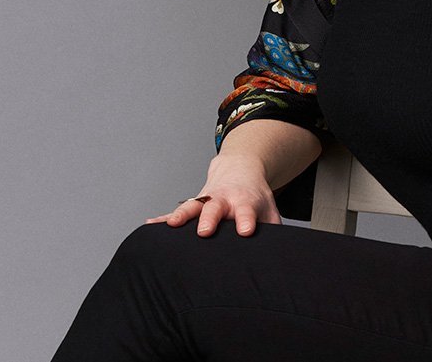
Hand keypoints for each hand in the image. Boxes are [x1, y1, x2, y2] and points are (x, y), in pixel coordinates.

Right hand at [145, 154, 280, 237]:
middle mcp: (223, 200)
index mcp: (244, 202)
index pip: (246, 212)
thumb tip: (282, 261)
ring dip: (181, 215)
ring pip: (191, 207)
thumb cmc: (256, 199)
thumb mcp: (270, 212)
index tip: (245, 231)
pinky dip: (162, 220)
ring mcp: (205, 201)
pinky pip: (173, 213)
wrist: (240, 169)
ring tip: (172, 225)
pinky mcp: (192, 206)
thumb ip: (273, 233)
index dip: (246, 221)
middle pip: (215, 208)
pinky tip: (149, 226)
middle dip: (209, 219)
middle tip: (205, 231)